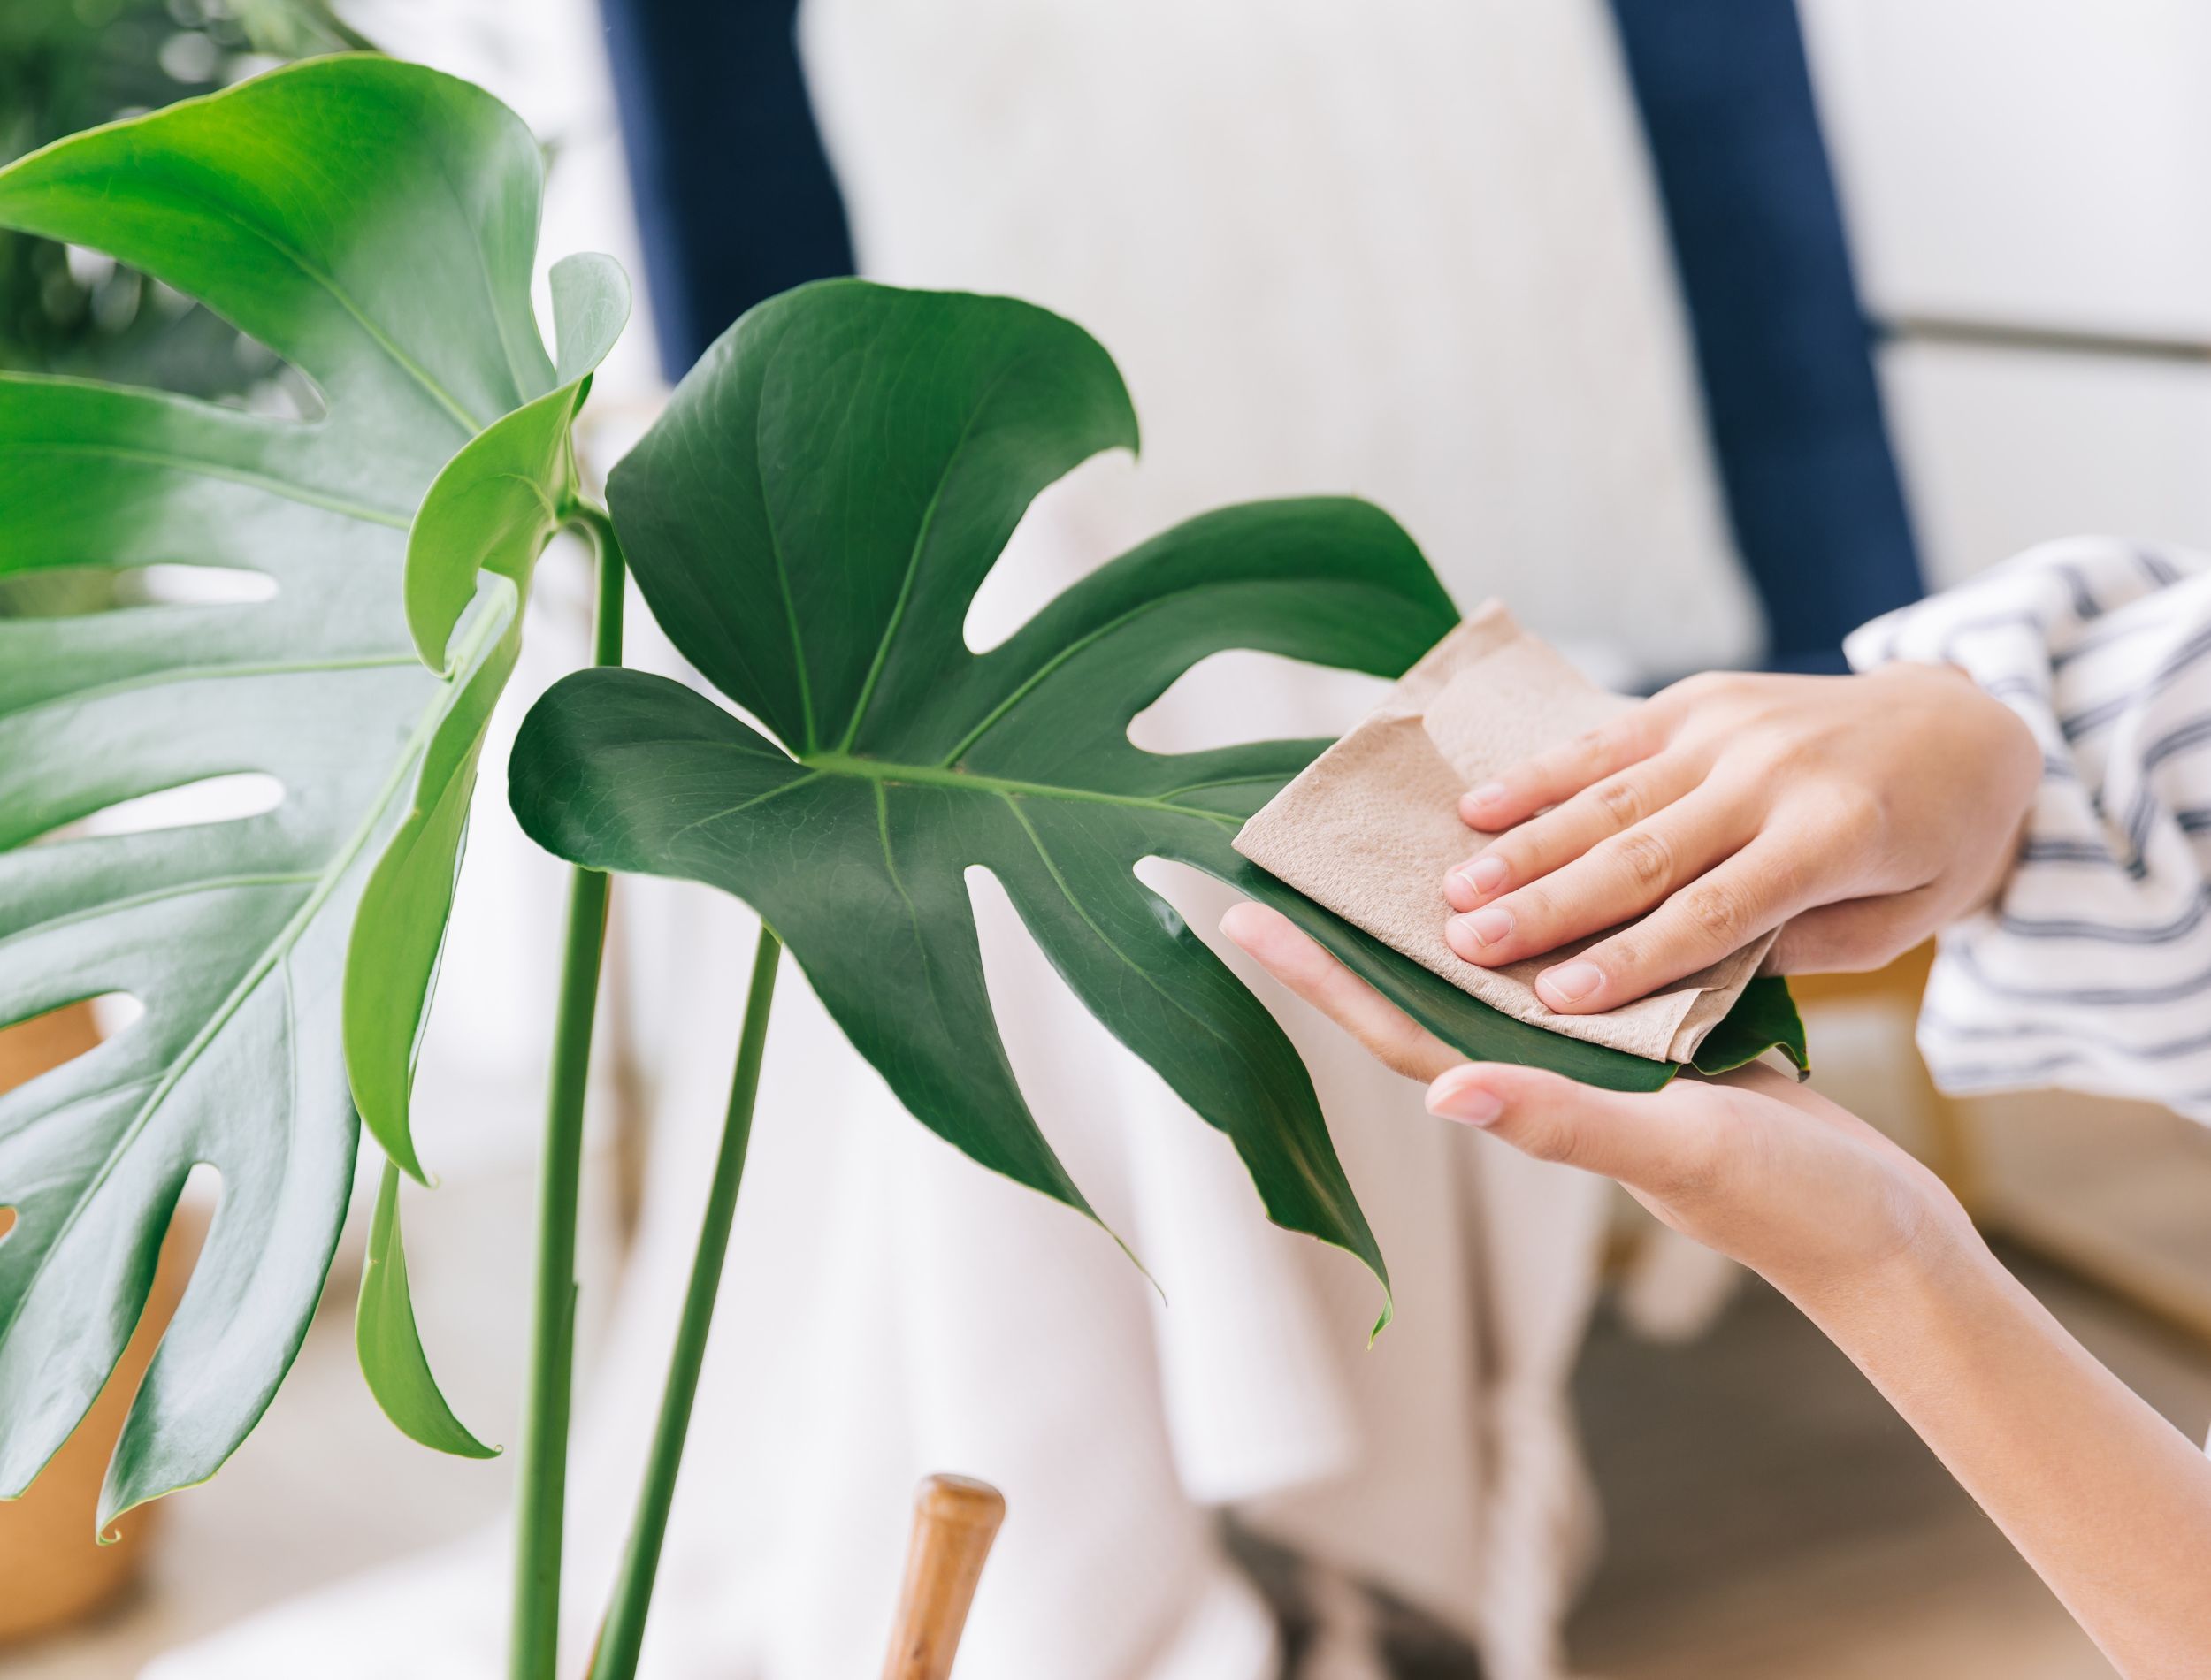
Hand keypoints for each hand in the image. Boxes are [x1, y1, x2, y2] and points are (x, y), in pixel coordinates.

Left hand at [1221, 901, 1969, 1304]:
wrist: (1877, 1231)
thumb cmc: (1783, 1204)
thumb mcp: (1674, 1150)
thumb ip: (1563, 1122)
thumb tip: (1445, 1092)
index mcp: (1530, 1101)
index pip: (1399, 1032)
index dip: (1322, 979)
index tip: (1245, 915)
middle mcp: (1545, 1078)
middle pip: (1424, 995)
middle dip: (1354, 935)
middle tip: (1288, 857)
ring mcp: (1595, 1061)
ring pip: (1490, 978)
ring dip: (1434, 919)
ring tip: (1385, 845)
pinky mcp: (1652, 1041)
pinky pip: (1569, 969)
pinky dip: (1535, 919)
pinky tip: (1529, 872)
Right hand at [1437, 663, 2040, 1011]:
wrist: (1969, 721)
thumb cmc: (1935, 845)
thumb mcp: (1899, 920)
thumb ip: (1794, 945)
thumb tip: (1683, 979)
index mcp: (1836, 837)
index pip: (1715, 912)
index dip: (1632, 959)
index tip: (1556, 1001)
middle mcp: (1774, 774)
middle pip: (1643, 853)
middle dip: (1547, 905)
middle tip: (1467, 947)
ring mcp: (1733, 727)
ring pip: (1612, 797)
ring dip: (1525, 846)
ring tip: (1453, 889)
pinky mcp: (1703, 698)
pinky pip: (1611, 741)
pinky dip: (1541, 775)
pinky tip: (1476, 808)